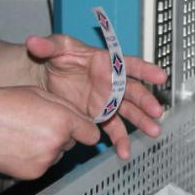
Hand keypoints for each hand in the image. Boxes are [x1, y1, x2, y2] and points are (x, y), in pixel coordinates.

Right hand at [0, 87, 99, 178]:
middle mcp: (58, 142)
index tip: (79, 129)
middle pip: (73, 143)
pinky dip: (35, 158)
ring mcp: (46, 160)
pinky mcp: (34, 173)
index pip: (91, 134)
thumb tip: (82, 121)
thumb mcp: (37, 93)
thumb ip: (65, 107)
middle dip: (62, 135)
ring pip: (58, 154)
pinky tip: (18, 147)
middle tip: (37, 125)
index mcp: (62, 120)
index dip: (85, 130)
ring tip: (24, 135)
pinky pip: (44, 165)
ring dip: (48, 147)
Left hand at [25, 34, 167, 159]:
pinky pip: (113, 129)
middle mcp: (112, 83)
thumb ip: (48, 45)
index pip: (129, 64)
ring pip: (129, 112)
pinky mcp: (100, 117)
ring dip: (141, 122)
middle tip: (156, 111)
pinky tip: (124, 151)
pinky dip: (120, 140)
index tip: (160, 75)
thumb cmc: (58, 57)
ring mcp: (108, 102)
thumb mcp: (56, 47)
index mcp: (107, 63)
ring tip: (153, 132)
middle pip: (134, 92)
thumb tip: (34, 43)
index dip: (146, 69)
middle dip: (146, 101)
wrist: (47, 78)